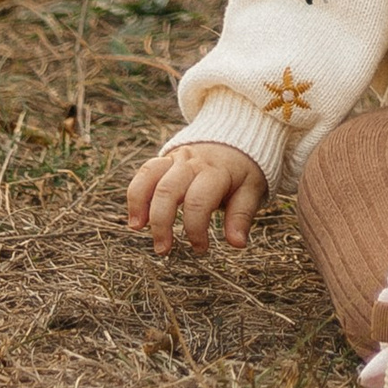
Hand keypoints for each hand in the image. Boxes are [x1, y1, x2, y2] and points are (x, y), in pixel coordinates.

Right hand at [127, 139, 266, 256]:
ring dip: (140, 204)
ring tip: (138, 228)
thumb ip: (241, 215)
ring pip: (151, 176)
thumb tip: (237, 244)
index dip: (196, 229)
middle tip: (163, 250)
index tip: (201, 249)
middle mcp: (193, 162)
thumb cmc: (243, 171)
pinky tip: (136, 216)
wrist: (236, 138)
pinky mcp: (166, 158)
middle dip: (162, 223)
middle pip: (168, 190)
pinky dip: (136, 193)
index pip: (198, 201)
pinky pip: (145, 172)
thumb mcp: (251, 190)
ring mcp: (177, 158)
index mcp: (216, 171)